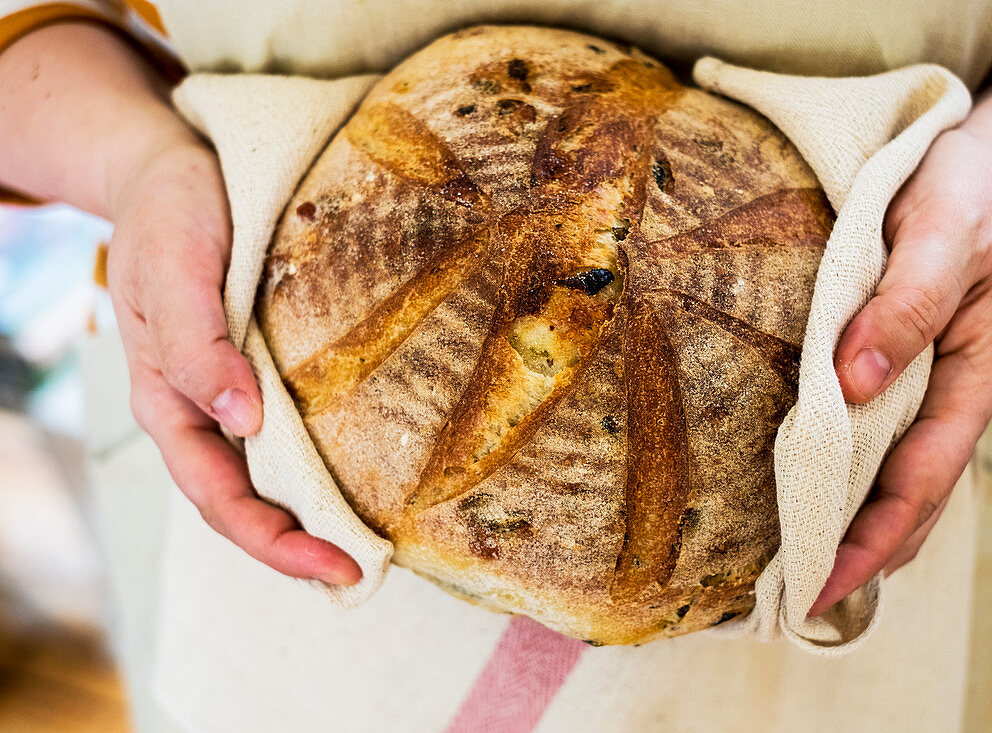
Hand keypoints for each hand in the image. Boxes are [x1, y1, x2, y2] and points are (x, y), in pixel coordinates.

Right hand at [107, 133, 361, 585]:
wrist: (174, 170)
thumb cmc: (169, 214)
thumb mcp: (172, 270)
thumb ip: (197, 345)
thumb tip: (241, 421)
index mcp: (169, 400)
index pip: (219, 494)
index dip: (273, 541)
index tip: (336, 565)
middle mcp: (203, 409)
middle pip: (245, 501)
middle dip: (298, 547)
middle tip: (366, 573)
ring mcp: (233, 392)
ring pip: (267, 475)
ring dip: (311, 517)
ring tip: (369, 545)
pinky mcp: (264, 366)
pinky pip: (290, 431)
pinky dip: (320, 465)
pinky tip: (362, 474)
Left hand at [809, 127, 991, 614]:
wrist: (990, 167)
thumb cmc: (965, 197)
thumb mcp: (941, 236)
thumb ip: (904, 306)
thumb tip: (850, 382)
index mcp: (969, 381)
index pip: (918, 484)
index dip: (870, 542)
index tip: (819, 588)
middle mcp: (950, 399)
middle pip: (907, 501)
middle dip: (857, 556)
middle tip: (793, 603)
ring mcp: (929, 390)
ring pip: (894, 480)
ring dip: (854, 529)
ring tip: (798, 571)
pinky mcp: (905, 372)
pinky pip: (881, 442)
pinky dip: (850, 480)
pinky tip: (812, 495)